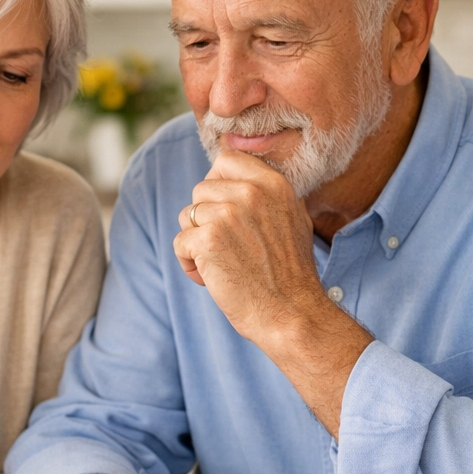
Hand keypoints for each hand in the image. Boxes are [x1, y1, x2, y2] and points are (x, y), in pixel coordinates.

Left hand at [174, 149, 323, 340]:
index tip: (222, 209)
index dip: (216, 183)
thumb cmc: (289, 275)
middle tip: (225, 247)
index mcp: (273, 184)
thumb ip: (266, 195)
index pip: (226, 159)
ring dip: (195, 242)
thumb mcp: (292, 219)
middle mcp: (251, 193)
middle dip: (204, 219)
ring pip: (187, 216)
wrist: (292, 314)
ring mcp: (228, 214)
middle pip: (201, 190)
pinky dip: (189, 264)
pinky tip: (210, 278)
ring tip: (219, 264)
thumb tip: (236, 176)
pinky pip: (179, 242)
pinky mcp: (208, 240)